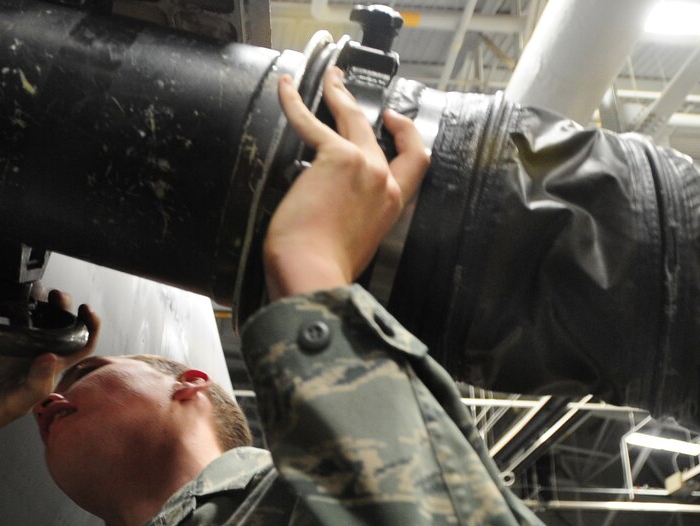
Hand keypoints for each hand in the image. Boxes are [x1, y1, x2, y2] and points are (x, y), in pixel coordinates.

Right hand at [0, 291, 99, 449]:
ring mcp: (10, 345)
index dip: (88, 327)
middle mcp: (32, 354)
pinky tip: (0, 289)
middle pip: (57, 325)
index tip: (85, 309)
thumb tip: (52, 357)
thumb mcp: (13, 403)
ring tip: (31, 287)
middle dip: (61, 307)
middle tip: (54, 294)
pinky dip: (0, 298)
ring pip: (31, 315)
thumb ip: (35, 384)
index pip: (79, 347)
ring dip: (35, 299)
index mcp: (46, 370)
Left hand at [262, 66, 428, 299]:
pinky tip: (285, 87)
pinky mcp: (334, 157)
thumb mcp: (356, 246)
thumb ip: (355, 223)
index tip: (393, 122)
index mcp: (391, 206)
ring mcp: (362, 166)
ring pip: (351, 117)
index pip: (414, 162)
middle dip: (362, 106)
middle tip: (346, 89)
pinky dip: (295, 101)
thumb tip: (335, 217)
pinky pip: (310, 120)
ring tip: (328, 78)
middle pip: (379, 133)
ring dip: (338, 93)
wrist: (312, 274)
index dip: (406, 136)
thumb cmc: (325, 269)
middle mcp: (383, 182)